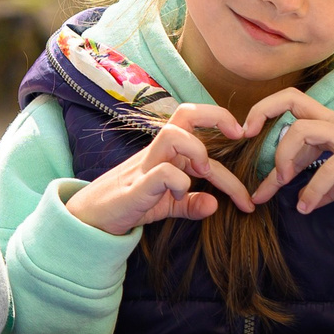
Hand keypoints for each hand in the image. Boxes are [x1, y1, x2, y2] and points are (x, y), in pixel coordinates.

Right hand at [63, 102, 257, 236]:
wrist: (90, 219)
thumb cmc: (129, 205)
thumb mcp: (166, 205)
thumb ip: (191, 204)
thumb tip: (215, 204)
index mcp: (167, 153)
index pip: (196, 125)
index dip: (221, 121)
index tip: (243, 134)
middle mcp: (157, 152)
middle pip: (185, 114)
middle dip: (217, 117)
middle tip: (238, 136)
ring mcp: (145, 167)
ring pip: (173, 135)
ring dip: (197, 152)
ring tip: (203, 174)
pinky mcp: (136, 187)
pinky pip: (163, 172)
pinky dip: (180, 183)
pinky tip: (179, 195)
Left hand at [241, 89, 333, 211]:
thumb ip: (324, 186)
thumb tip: (305, 203)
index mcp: (328, 123)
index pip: (290, 105)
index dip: (262, 112)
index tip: (243, 135)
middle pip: (291, 102)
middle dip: (264, 121)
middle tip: (255, 149)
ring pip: (304, 130)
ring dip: (286, 157)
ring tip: (284, 183)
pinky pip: (332, 165)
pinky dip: (315, 187)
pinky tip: (307, 205)